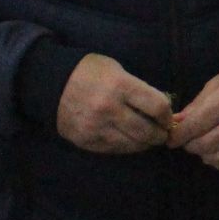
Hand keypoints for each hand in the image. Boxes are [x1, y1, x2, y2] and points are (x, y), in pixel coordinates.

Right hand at [56, 53, 172, 153]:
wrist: (51, 83)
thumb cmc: (89, 72)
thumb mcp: (117, 70)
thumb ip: (137, 88)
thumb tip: (160, 108)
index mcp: (120, 86)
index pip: (157, 106)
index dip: (167, 115)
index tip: (168, 117)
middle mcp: (109, 108)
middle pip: (147, 130)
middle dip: (160, 134)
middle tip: (163, 134)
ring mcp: (96, 127)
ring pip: (132, 144)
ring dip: (145, 144)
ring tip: (149, 139)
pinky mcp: (86, 140)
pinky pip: (114, 149)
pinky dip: (126, 146)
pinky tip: (130, 141)